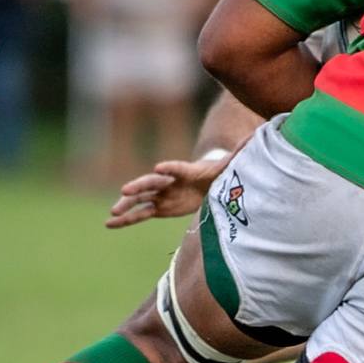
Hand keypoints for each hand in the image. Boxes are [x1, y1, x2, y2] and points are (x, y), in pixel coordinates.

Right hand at [105, 155, 229, 228]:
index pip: (177, 168)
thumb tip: (254, 138)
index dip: (170, 167)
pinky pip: (139, 214)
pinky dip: (126, 220)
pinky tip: (110, 224)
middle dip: (139, 186)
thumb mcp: (227, 168)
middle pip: (151, 182)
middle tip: (125, 190)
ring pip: (140, 199)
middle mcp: (168, 182)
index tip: (159, 167)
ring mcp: (161, 194)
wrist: (208, 183)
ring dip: (126, 205)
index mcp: (186, 171)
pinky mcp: (158, 208)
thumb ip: (237, 157)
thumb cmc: (217, 173)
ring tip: (112, 213)